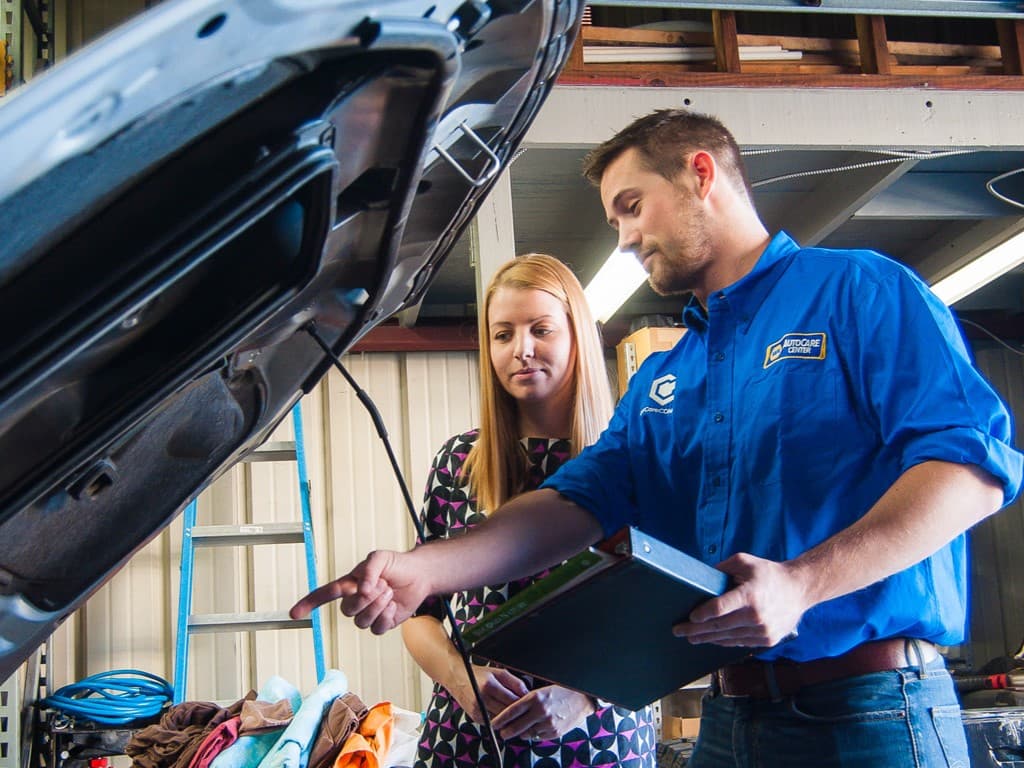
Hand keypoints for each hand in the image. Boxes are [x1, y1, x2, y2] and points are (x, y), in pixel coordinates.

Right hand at [289, 550, 427, 634]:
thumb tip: (361, 589)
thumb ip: (369, 569)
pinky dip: (386, 617)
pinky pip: (377, 629)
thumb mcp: (381, 557)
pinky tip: (393, 605)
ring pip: (361, 622)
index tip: (294, 613)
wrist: (419, 576)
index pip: (324, 595)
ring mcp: (368, 613)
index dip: (308, 603)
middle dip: (366, 599)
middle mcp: (355, 600)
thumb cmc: (397, 564)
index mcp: (349, 584)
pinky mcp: (382, 623)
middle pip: (347, 610)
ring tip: (389, 593)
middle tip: (383, 585)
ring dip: (377, 606)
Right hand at [448, 665, 530, 722]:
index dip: (523, 704)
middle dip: (518, 713)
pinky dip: (499, 719)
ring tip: (515, 713)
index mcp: (489, 686)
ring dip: (509, 718)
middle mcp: (482, 700)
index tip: (529, 704)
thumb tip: (527, 694)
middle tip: (525, 711)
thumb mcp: (499, 672)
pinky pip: (492, 722)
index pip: (512, 701)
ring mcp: (477, 710)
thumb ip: (515, 682)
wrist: (456, 677)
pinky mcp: (475, 717)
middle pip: (507, 713)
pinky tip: (502, 713)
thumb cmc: (479, 674)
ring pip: (500, 721)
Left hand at [490, 685, 595, 740]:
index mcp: (535, 697)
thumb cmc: (561, 690)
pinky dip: (534, 734)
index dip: (500, 719)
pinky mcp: (554, 732)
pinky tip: (534, 729)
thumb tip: (512, 710)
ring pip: (526, 734)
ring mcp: (548, 724)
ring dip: (521, 733)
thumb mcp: (542, 689)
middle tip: (501, 733)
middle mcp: (540, 712)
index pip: (512, 711)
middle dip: (506, 731)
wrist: (582, 698)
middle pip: (516, 726)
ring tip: (518, 729)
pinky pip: (538, 737)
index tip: (493, 723)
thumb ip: (527, 700)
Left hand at [672, 552, 808, 647]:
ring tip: (692, 637)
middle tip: (679, 631)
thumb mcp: (745, 562)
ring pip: (728, 638)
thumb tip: (701, 577)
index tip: (690, 617)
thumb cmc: (769, 573)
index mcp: (750, 595)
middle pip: (719, 627)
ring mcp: (762, 631)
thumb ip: (723, 568)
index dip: (702, 614)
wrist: (799, 589)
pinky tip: (712, 639)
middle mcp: (756, 616)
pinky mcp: (767, 640)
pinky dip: (724, 641)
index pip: (719, 609)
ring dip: (707, 639)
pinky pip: (739, 642)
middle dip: (696, 630)